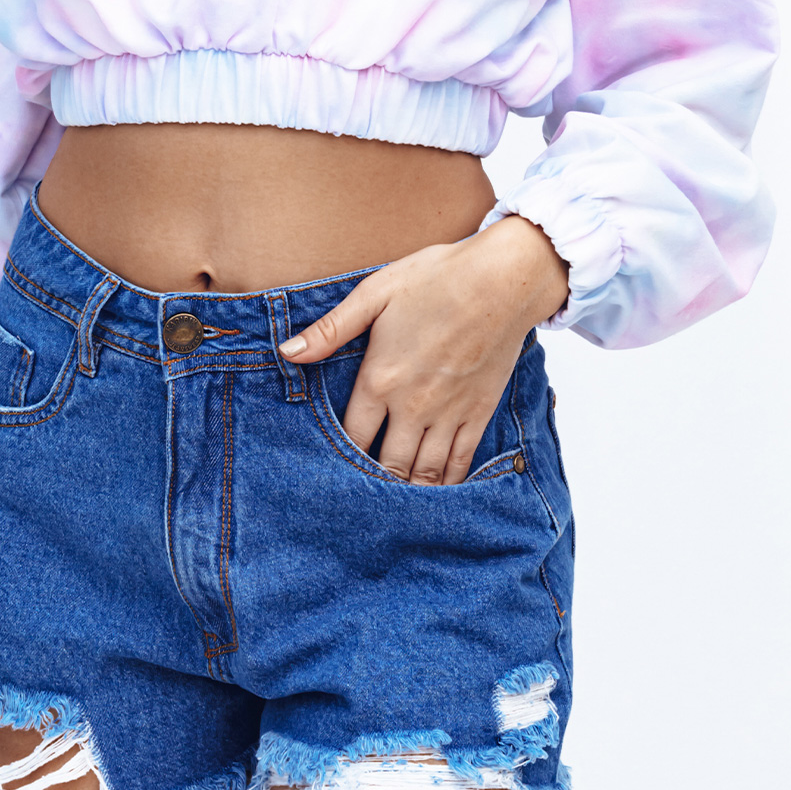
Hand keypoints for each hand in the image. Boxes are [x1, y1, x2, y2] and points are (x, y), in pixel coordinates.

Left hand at [278, 217, 568, 484]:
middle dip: (372, 486)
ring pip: (423, 471)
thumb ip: (330, 330)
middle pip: (387, 463)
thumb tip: (287, 352)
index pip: (351, 435)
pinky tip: (435, 495)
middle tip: (358, 505)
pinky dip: (446, 484)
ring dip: (406, 492)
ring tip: (392, 511)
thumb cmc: (437, 278)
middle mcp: (413, 405)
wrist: (504, 280)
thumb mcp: (375, 293)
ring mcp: (449, 413)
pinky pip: (460, 462)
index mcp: (381, 378)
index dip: (338, 458)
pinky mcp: (479, 413)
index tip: (328, 475)